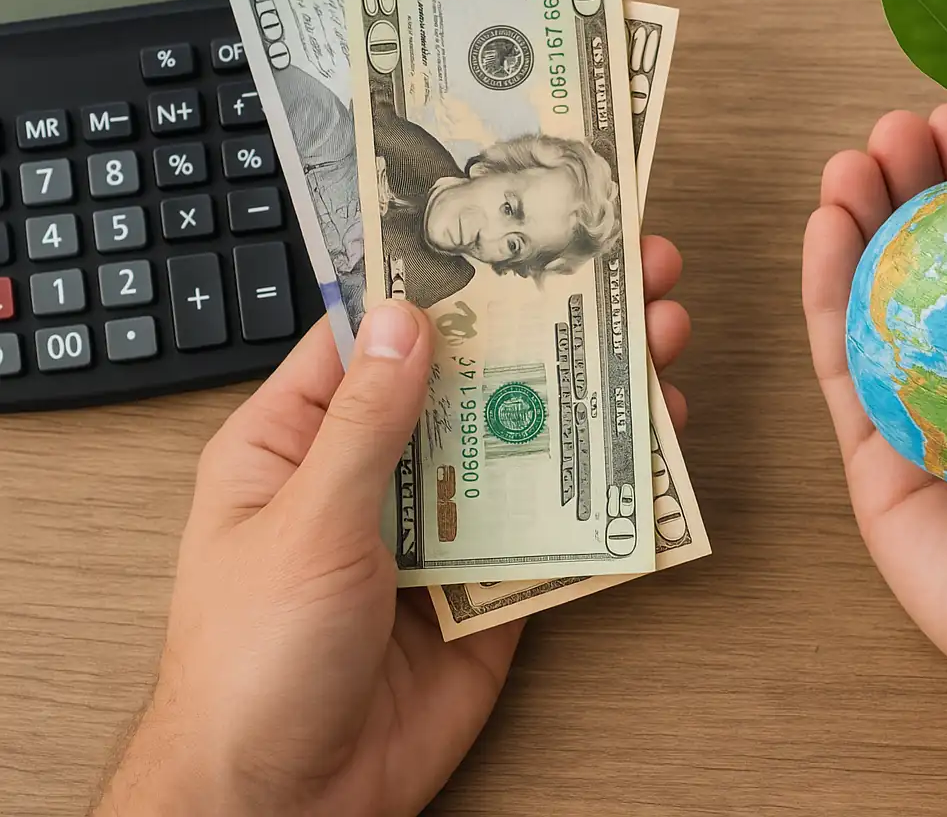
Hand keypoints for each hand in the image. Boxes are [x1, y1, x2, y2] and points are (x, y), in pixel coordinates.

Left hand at [96, 236, 690, 816]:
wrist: (282, 805)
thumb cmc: (248, 667)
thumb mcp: (305, 522)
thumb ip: (367, 421)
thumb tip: (406, 319)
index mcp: (301, 441)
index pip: (379, 334)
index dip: (449, 278)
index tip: (513, 230)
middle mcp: (377, 476)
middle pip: (476, 382)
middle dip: (551, 326)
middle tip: (627, 270)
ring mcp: (439, 531)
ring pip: (525, 446)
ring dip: (590, 396)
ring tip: (657, 341)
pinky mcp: (490, 589)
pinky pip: (553, 527)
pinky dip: (605, 491)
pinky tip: (650, 447)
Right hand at [804, 105, 946, 814]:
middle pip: (939, 258)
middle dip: (914, 182)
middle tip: (901, 127)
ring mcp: (933, 419)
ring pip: (879, 302)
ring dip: (859, 219)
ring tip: (854, 159)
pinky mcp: (882, 467)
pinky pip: (843, 369)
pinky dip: (826, 291)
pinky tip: (828, 228)